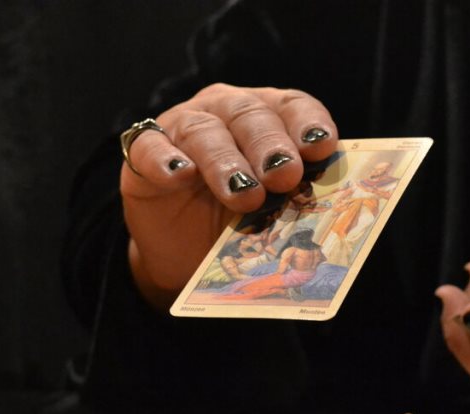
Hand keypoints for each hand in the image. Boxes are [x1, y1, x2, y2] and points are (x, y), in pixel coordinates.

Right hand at [120, 84, 338, 307]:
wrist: (185, 251)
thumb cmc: (238, 222)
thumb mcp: (272, 211)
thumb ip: (293, 199)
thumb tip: (326, 205)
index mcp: (266, 117)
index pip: (291, 106)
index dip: (307, 123)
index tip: (322, 146)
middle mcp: (225, 111)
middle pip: (250, 115)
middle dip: (270, 146)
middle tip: (285, 175)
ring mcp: (182, 128)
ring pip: (204, 130)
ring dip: (226, 161)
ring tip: (243, 193)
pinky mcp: (143, 153)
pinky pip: (149, 147)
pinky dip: (165, 160)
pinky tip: (181, 175)